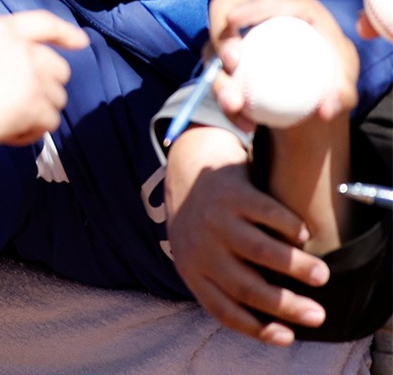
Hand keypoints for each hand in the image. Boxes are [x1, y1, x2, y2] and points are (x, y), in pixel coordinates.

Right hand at [0, 12, 86, 156]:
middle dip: (45, 88)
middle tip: (18, 106)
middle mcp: (19, 49)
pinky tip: (6, 134)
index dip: (64, 33)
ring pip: (56, 99)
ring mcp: (29, 77)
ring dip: (37, 114)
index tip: (80, 42)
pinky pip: (48, 123)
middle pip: (57, 68)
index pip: (42, 23)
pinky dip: (30, 133)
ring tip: (5, 123)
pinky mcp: (31, 107)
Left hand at [166, 126, 327, 344]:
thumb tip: (276, 319)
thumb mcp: (199, 255)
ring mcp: (216, 219)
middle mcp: (201, 247)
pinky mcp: (233, 193)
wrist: (185, 169)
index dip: (257, 328)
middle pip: (247, 287)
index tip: (288, 337)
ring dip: (296, 266)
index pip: (223, 309)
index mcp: (191, 270)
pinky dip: (291, 228)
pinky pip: (269, 214)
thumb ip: (224, 281)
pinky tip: (304, 236)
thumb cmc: (203, 224)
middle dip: (287, 305)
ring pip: (261, 251)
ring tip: (322, 276)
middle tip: (319, 315)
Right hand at [208, 0, 359, 126]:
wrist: (314, 91)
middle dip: (221, 34)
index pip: (268, 1)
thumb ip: (342, 94)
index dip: (249, 7)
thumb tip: (325, 108)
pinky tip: (244, 122)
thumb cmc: (333, 77)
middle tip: (231, 62)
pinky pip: (216, 77)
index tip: (235, 21)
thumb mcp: (345, 84)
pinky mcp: (225, 60)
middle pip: (224, 12)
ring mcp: (237, 38)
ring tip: (235, 105)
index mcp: (291, 9)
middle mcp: (257, 18)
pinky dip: (228, 100)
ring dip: (220, 79)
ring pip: (214, 50)